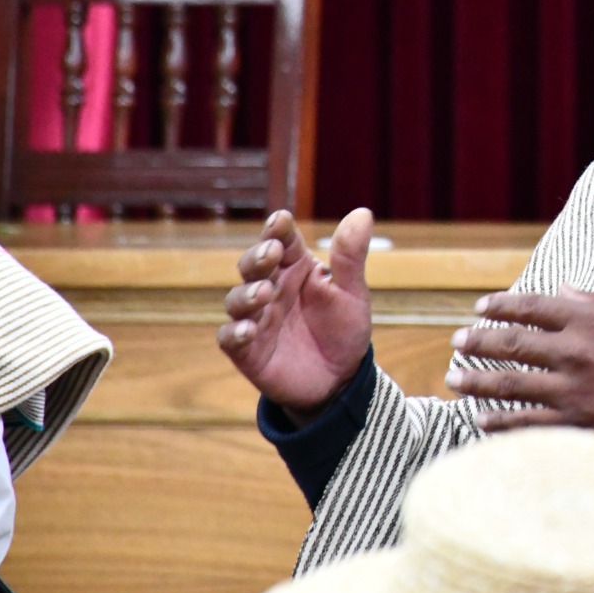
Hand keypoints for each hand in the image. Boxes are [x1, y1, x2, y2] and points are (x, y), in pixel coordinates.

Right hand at [217, 208, 374, 422]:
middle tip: (271, 252)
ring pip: (237, 299)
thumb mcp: (352, 292)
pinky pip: (230, 339)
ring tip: (265, 292)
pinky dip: (235, 333)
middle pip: (254, 266)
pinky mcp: (247, 351)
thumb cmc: (344, 329)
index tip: (280, 220)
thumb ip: (350, 256)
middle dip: (258, 257)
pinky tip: (247, 330)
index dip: (278, 229)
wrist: (341, 380)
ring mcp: (257, 319)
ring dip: (247, 293)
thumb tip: (363, 212)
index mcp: (297, 269)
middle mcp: (272, 289)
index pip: (282, 241)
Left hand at [447, 287, 593, 436]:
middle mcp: (572, 350)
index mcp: (585, 319)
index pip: (530, 306)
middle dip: (478, 342)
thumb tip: (559, 289)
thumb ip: (589, 301)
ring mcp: (570, 388)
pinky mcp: (575, 421)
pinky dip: (500, 420)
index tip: (480, 308)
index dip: (501, 306)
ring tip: (454, 379)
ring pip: (510, 382)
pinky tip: (481, 418)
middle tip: (457, 342)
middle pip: (511, 343)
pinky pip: (527, 421)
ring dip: (477, 380)